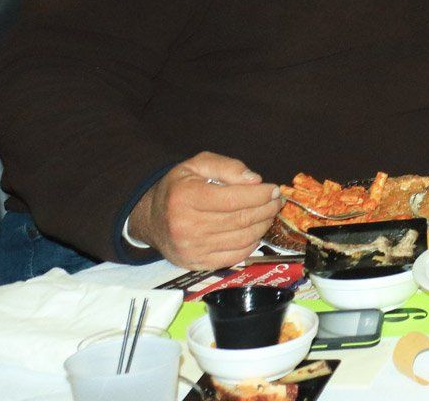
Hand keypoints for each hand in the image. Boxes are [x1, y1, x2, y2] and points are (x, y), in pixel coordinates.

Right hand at [128, 153, 281, 269]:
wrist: (151, 218)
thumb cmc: (179, 188)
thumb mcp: (197, 165)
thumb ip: (227, 167)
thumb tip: (255, 180)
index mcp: (186, 198)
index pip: (234, 199)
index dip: (260, 195)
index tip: (274, 189)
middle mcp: (187, 226)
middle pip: (241, 220)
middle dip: (267, 209)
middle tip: (277, 201)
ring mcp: (192, 248)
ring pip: (242, 239)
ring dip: (263, 225)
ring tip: (269, 213)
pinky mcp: (197, 263)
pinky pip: (235, 256)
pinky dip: (252, 243)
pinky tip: (255, 231)